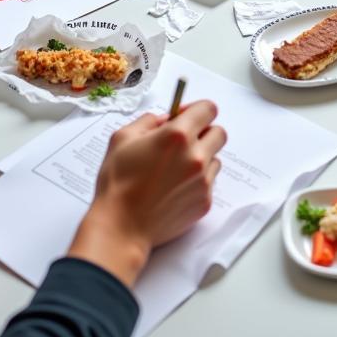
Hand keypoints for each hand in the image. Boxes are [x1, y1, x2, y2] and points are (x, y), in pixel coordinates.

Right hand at [70, 99, 225, 286]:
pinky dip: (197, 180)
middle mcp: (196, 156)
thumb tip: (165, 119)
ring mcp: (202, 181)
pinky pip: (209, 182)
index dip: (196, 109)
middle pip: (219, 133)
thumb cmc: (118, 183)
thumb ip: (148, 121)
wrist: (121, 227)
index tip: (184, 116)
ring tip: (176, 168)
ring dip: (201, 157)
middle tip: (184, 140)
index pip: (208, 109)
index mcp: (177, 135)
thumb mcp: (123, 138)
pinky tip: (175, 187)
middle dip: (204, 132)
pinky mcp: (204, 202)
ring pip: (215, 158)